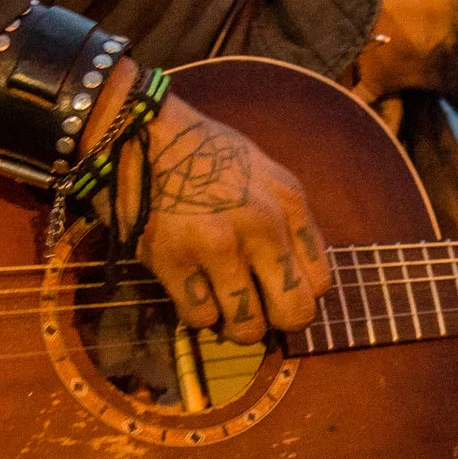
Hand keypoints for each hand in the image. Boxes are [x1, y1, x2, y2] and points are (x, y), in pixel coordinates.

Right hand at [113, 81, 332, 343]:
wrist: (136, 130)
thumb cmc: (199, 153)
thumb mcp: (262, 174)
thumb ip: (284, 221)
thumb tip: (294, 276)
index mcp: (290, 203)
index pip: (321, 283)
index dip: (298, 294)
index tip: (276, 290)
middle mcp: (263, 226)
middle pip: (295, 314)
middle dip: (274, 321)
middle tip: (253, 310)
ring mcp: (219, 245)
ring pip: (248, 328)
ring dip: (233, 324)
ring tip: (218, 302)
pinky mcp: (175, 261)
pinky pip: (201, 318)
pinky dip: (195, 312)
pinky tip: (188, 288)